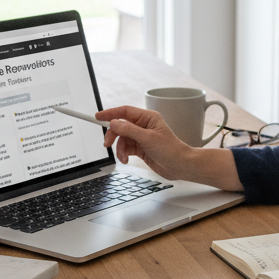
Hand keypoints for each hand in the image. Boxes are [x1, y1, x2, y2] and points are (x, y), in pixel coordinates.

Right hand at [98, 105, 243, 190]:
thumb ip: (129, 130)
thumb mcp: (148, 139)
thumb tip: (114, 122)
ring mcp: (142, 137)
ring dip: (119, 149)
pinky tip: (126, 160)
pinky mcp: (141, 148)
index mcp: (148, 118)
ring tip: (123, 157)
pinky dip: (123, 154)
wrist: (180, 166)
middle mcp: (144, 126)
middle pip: (121, 126)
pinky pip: (126, 148)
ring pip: (122, 139)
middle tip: (107, 144)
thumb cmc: (170, 150)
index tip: (98, 117)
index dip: (110, 113)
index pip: (125, 111)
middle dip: (113, 135)